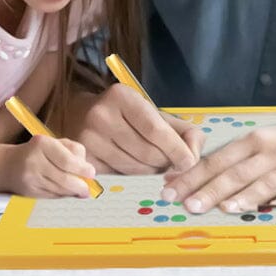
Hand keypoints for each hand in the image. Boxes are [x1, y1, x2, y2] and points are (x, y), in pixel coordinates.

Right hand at [7, 135, 98, 197]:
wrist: (9, 165)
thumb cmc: (39, 152)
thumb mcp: (56, 143)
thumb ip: (74, 152)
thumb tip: (88, 172)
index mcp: (43, 144)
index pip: (66, 160)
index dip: (81, 169)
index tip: (92, 173)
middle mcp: (34, 160)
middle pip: (63, 177)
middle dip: (79, 185)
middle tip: (88, 188)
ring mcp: (30, 177)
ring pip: (58, 189)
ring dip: (72, 191)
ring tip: (80, 190)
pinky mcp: (29, 191)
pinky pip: (51, 196)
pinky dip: (62, 195)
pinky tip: (66, 191)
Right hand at [66, 84, 204, 174]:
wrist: (81, 115)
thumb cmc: (126, 114)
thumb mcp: (154, 112)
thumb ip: (182, 130)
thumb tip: (194, 157)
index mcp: (122, 97)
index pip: (155, 129)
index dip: (175, 149)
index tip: (189, 162)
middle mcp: (101, 116)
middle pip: (147, 153)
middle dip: (165, 162)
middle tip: (170, 162)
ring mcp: (89, 139)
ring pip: (134, 169)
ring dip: (151, 172)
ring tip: (153, 164)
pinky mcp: (84, 160)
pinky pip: (119, 178)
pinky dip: (134, 178)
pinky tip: (135, 168)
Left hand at [159, 111, 275, 213]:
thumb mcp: (265, 140)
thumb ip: (237, 159)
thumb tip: (198, 177)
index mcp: (256, 139)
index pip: (218, 159)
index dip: (193, 175)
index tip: (171, 188)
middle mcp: (272, 152)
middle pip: (236, 173)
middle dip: (209, 190)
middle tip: (187, 205)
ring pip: (263, 183)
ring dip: (242, 196)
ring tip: (222, 208)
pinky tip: (266, 210)